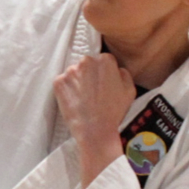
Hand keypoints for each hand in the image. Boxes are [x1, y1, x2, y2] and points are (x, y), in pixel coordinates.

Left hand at [53, 53, 132, 187]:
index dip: (103, 73)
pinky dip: (66, 89)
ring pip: (74, 72)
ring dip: (77, 81)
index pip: (103, 60)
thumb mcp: (129, 89)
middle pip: (87, 64)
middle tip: (92, 91)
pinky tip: (73, 100)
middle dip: (89, 74)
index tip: (102, 83)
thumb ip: (123, 73)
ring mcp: (70, 71)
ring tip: (82, 98)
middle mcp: (86, 61)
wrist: (94, 129)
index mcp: (105, 60)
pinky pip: (62, 82)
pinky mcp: (58, 82)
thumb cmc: (114, 111)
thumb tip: (116, 69)